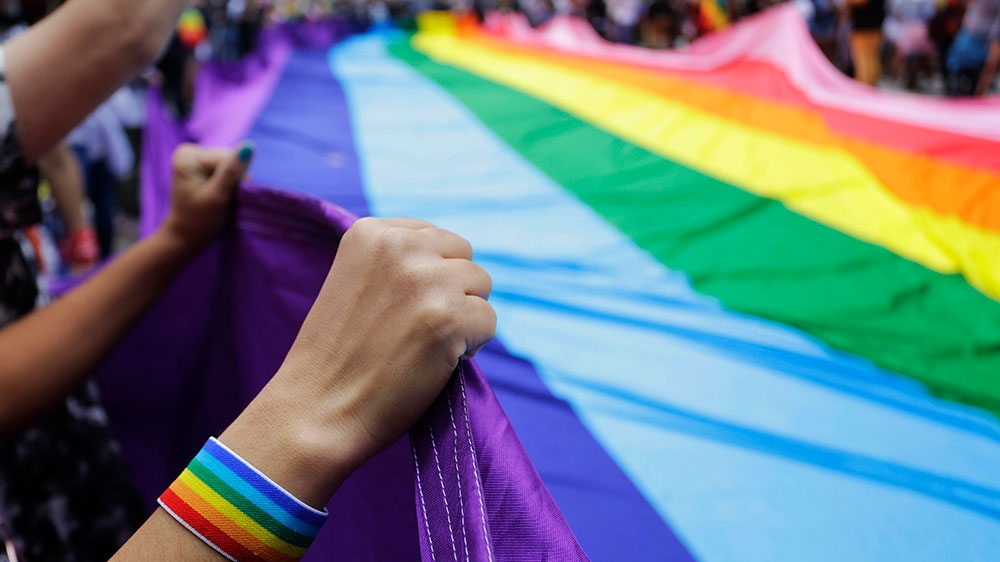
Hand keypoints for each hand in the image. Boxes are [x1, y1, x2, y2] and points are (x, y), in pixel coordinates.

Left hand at [159, 142, 253, 252]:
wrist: (186, 236)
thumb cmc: (199, 220)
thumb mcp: (218, 196)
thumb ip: (232, 171)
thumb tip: (249, 145)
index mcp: (188, 155)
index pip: (228, 157)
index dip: (236, 178)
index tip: (226, 197)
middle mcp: (189, 152)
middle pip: (229, 158)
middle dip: (233, 180)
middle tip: (223, 199)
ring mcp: (195, 158)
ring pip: (230, 164)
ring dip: (232, 183)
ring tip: (221, 199)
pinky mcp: (201, 166)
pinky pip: (226, 169)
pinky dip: (228, 183)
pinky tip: (220, 194)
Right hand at [235, 218, 495, 502]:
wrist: (316, 411)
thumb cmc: (336, 355)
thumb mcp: (356, 282)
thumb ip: (398, 261)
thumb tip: (454, 260)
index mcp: (371, 231)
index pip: (435, 238)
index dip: (429, 277)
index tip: (400, 308)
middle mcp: (401, 246)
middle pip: (464, 257)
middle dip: (452, 291)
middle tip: (416, 329)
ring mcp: (426, 281)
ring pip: (482, 287)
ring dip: (464, 317)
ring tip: (424, 344)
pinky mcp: (449, 319)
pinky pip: (488, 321)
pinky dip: (472, 345)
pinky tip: (437, 361)